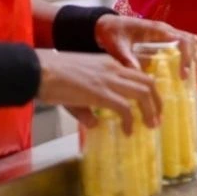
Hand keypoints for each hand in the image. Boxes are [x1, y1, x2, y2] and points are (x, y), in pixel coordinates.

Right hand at [38, 50, 158, 133]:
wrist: (39, 70)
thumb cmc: (52, 77)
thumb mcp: (76, 90)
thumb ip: (87, 108)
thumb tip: (95, 124)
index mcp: (109, 64)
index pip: (138, 75)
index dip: (148, 91)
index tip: (152, 106)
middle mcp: (113, 69)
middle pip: (147, 82)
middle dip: (157, 101)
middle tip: (157, 118)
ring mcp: (108, 80)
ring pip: (143, 92)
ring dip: (150, 111)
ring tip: (150, 125)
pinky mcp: (100, 93)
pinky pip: (124, 107)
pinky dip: (130, 120)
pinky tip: (128, 131)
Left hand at [94, 13, 196, 76]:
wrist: (108, 26)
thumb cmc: (113, 33)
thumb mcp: (117, 47)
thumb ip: (126, 59)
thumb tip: (140, 77)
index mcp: (158, 30)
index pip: (183, 40)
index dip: (188, 58)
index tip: (184, 75)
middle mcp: (167, 31)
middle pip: (194, 42)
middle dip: (196, 61)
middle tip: (191, 80)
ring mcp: (168, 36)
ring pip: (193, 44)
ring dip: (196, 60)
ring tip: (192, 80)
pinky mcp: (166, 42)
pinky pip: (185, 48)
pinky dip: (190, 61)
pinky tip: (186, 77)